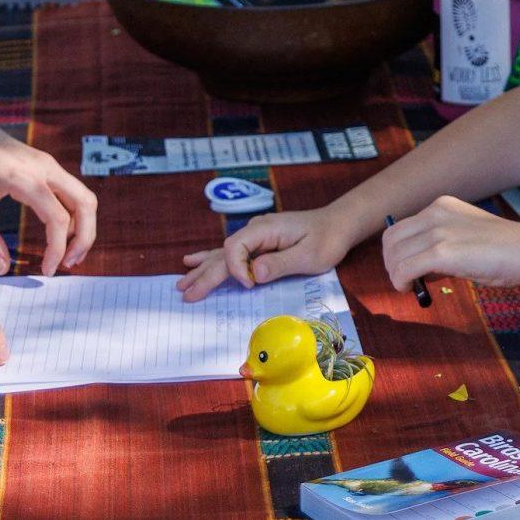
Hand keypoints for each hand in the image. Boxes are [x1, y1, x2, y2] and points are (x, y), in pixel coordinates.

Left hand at [0, 117, 98, 281]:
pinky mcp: (49, 167)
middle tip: (69, 264)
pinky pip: (73, 193)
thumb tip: (3, 269)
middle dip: (85, 237)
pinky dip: (74, 217)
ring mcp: (50, 165)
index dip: (57, 249)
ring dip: (83, 227)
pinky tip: (59, 236)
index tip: (46, 271)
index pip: (57, 218)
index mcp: (25, 178)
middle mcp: (46, 169)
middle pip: (86, 203)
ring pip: (85, 198)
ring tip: (67, 255)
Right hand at [177, 206, 356, 299]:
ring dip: (203, 270)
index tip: (249, 286)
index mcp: (266, 229)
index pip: (236, 248)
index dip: (236, 269)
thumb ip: (280, 264)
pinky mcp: (258, 243)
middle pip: (224, 254)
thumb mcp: (309, 255)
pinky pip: (230, 253)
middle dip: (205, 275)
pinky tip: (193, 261)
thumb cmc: (327, 239)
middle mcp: (255, 231)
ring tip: (182, 283)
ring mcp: (255, 236)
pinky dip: (211, 260)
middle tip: (186, 295)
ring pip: (222, 254)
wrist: (338, 224)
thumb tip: (254, 273)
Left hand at [380, 196, 519, 291]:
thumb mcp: (467, 235)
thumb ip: (444, 244)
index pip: (402, 227)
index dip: (399, 251)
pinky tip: (410, 289)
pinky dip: (400, 282)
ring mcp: (438, 231)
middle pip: (391, 239)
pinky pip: (404, 269)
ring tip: (410, 287)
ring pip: (394, 256)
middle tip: (405, 280)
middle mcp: (435, 213)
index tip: (409, 268)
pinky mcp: (441, 252)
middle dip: (391, 263)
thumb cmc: (505, 249)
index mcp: (442, 205)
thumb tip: (422, 268)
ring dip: (395, 275)